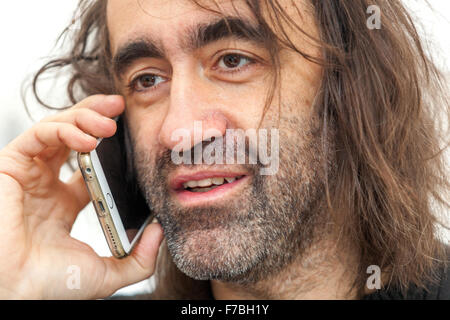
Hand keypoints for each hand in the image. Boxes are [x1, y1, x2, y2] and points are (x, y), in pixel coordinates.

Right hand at [0, 95, 162, 298]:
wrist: (15, 294)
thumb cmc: (50, 286)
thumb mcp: (106, 273)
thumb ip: (138, 258)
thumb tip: (159, 232)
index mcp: (65, 204)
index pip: (89, 163)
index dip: (110, 146)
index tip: (132, 135)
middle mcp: (46, 185)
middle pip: (72, 137)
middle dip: (95, 117)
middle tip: (120, 108)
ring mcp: (28, 174)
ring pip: (55, 129)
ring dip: (83, 118)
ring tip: (110, 123)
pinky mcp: (10, 167)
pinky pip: (37, 135)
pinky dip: (63, 130)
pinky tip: (87, 138)